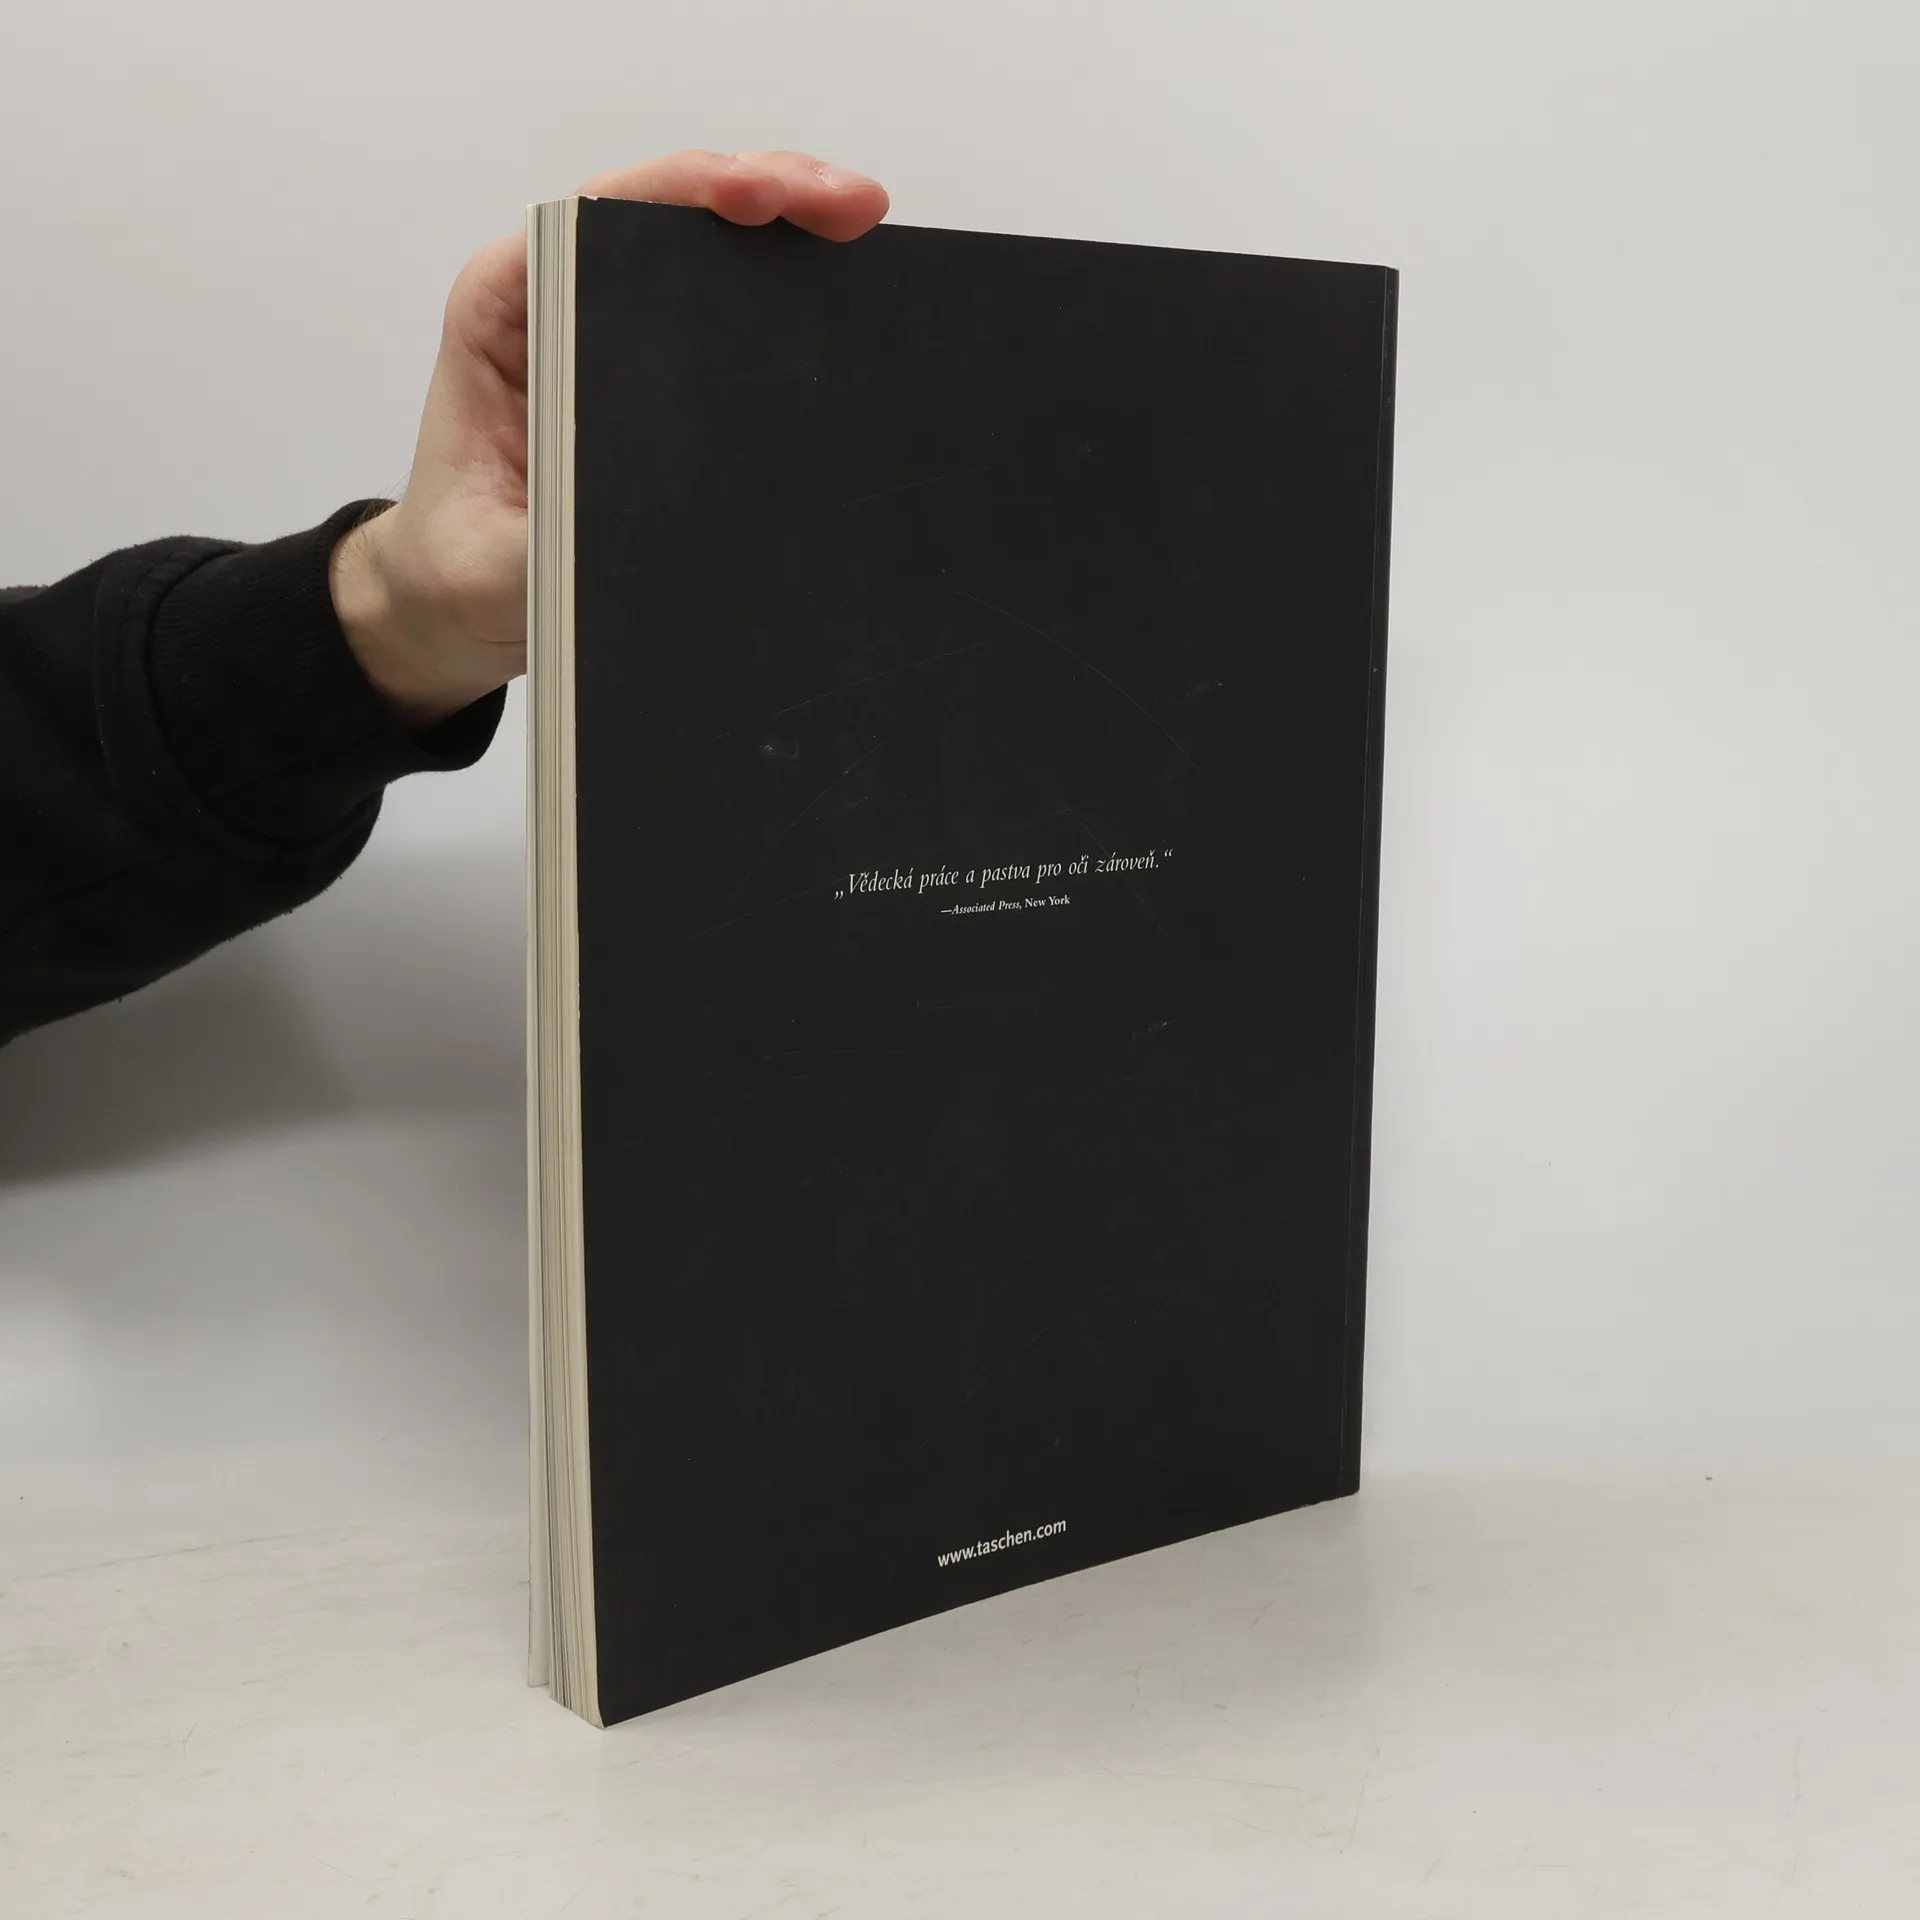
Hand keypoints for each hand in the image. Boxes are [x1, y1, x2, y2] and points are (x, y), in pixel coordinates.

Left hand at [329, 151, 889, 727]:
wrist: (452, 603)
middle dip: (766, 188)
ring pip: (706, 249)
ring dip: (788, 229)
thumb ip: (564, 536)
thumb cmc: (458, 570)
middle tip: (851, 204)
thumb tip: (667, 520)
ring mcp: (608, 334)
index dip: (686, 189)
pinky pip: (721, 315)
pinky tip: (846, 294)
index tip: (758, 198)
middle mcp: (557, 304)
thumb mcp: (498, 566)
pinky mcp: (647, 378)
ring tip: (861, 220)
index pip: (599, 218)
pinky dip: (784, 294)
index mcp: (502, 314)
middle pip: (668, 211)